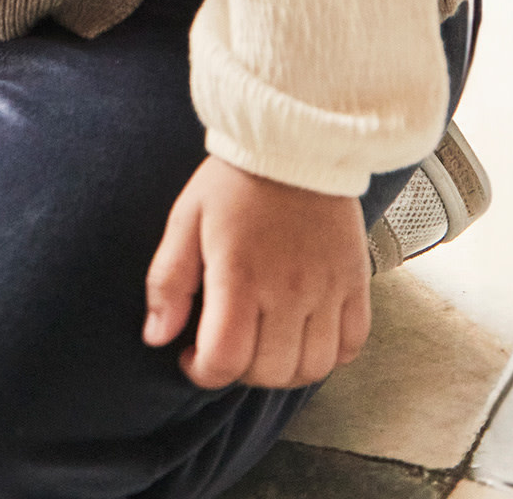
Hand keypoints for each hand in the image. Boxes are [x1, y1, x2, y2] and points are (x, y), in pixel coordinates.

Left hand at [143, 156, 370, 388]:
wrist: (294, 139)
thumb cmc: (234, 180)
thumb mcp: (186, 219)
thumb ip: (168, 281)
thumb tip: (157, 337)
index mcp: (240, 275)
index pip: (225, 360)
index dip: (202, 372)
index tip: (192, 355)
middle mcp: (289, 289)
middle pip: (270, 371)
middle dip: (240, 371)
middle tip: (229, 344)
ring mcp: (327, 287)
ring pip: (313, 367)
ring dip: (285, 369)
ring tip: (267, 344)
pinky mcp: (355, 279)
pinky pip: (353, 344)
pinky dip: (332, 354)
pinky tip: (307, 334)